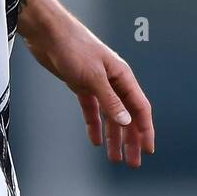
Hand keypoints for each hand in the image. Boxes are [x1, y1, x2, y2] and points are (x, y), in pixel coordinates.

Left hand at [22, 8, 155, 167]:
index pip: (139, 107)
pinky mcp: (81, 84)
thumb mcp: (93, 76)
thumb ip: (110, 100)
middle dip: (130, 139)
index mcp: (122, 76)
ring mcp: (97, 83)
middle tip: (132, 162)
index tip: (147, 149)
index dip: (145, 129)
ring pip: (110, 115)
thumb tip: (126, 121)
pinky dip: (94, 125)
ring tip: (114, 158)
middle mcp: (113, 81)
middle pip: (126, 114)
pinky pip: (92, 109)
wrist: (48, 33)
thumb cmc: (73, 46)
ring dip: (113, 137)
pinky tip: (94, 140)